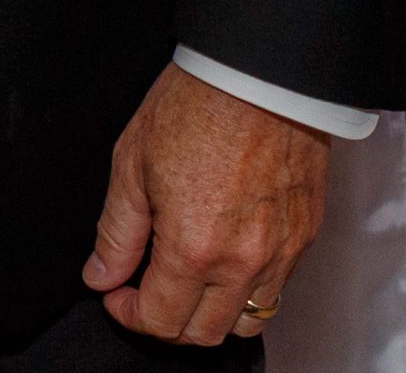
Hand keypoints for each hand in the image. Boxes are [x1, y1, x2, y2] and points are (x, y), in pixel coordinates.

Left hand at [83, 64, 328, 345]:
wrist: (258, 72)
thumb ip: (116, 231)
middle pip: (204, 334)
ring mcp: (281, 255)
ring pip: (247, 322)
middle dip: (167, 321)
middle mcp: (243, 265)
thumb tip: (100, 276)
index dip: (129, 313)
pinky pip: (277, 289)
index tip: (115, 292)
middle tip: (145, 287)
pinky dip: (248, 289)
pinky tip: (225, 256)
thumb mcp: (132, 162)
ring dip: (211, 313)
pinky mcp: (305, 238)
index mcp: (194, 249)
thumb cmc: (196, 104)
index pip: (161, 320)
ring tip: (186, 277)